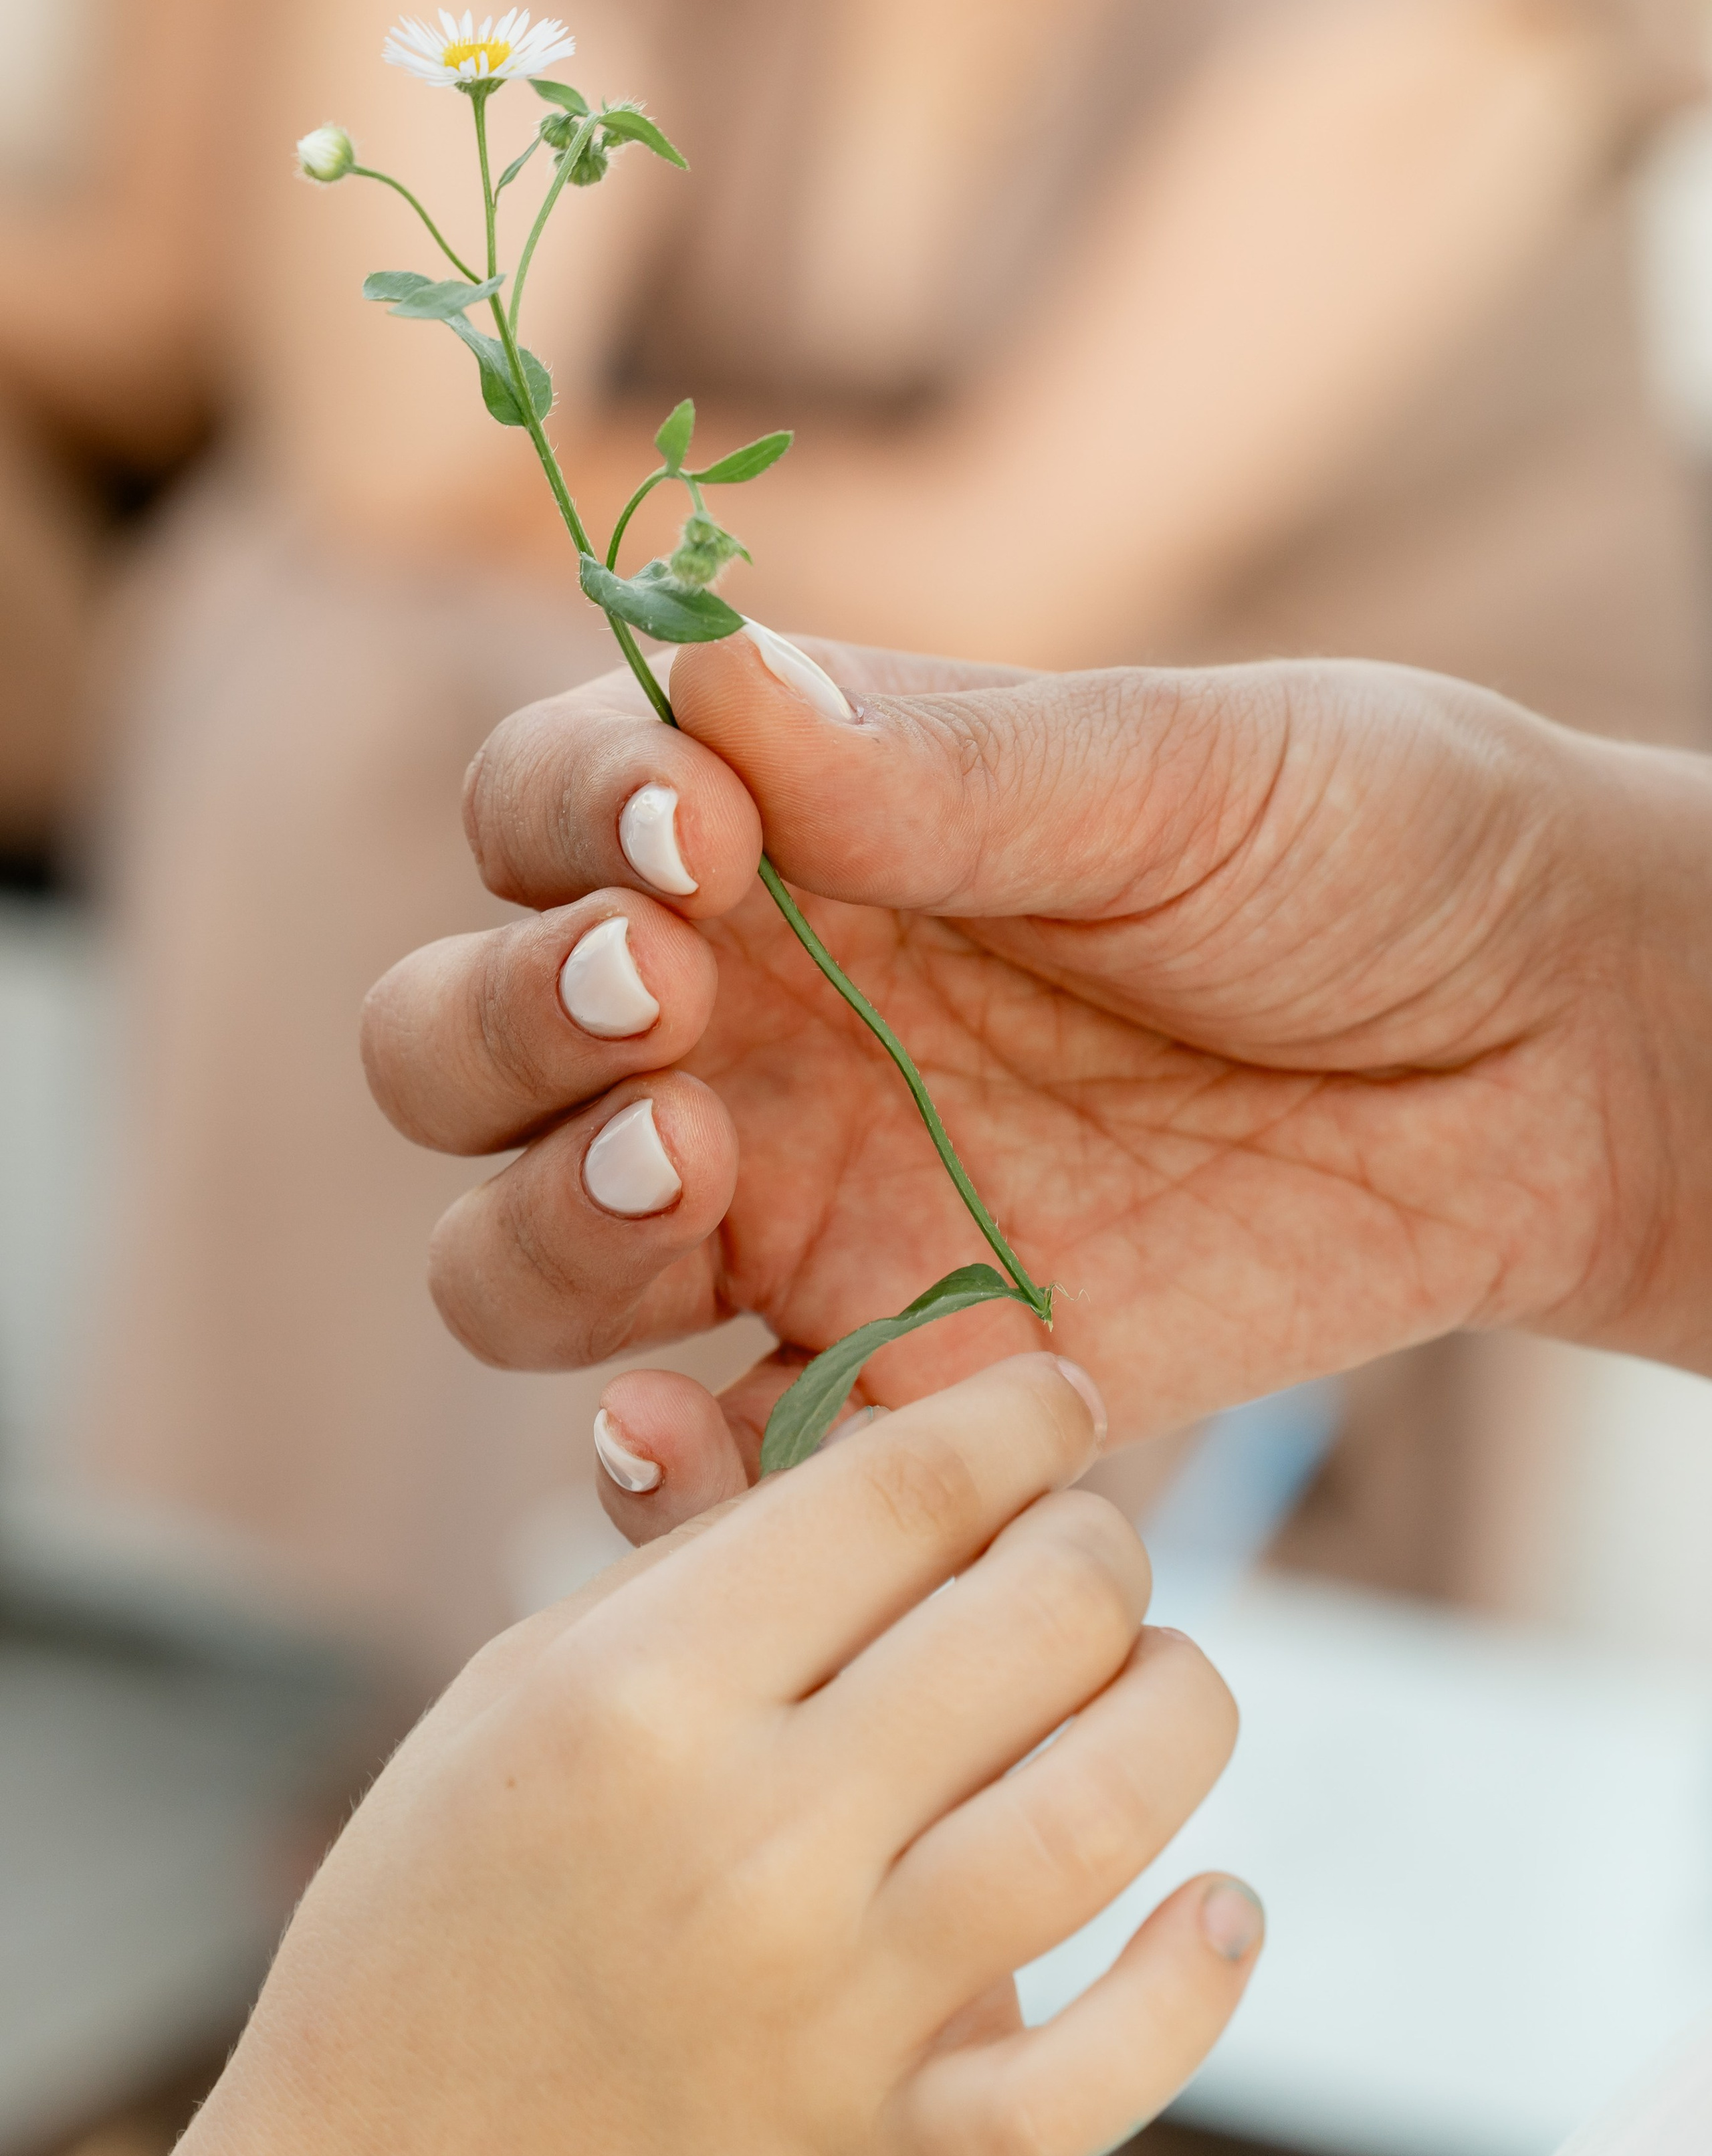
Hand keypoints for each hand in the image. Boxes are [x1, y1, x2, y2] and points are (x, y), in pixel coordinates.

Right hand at [61, 1359, 1257, 2155]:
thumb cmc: (445, 1906)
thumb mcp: (523, 1685)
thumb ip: (677, 1545)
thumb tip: (759, 1390)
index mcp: (640, 1696)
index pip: (901, 1490)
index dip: (1011, 1415)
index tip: (1049, 1400)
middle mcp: (750, 1841)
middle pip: (1037, 1618)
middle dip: (1096, 1546)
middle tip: (1077, 1548)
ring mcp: (826, 2012)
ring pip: (1105, 1808)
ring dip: (1174, 1708)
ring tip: (1149, 1681)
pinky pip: (1099, 2078)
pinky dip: (1191, 1984)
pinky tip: (1217, 1906)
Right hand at [363, 635, 1711, 1517]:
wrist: (1542, 1055)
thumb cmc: (1367, 851)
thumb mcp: (1182, 772)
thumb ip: (952, 765)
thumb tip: (710, 688)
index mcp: (789, 838)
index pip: (547, 811)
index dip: (557, 817)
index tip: (687, 827)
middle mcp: (752, 1024)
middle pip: (462, 1049)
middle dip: (504, 1031)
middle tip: (664, 1004)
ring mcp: (803, 1211)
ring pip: (528, 1254)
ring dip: (548, 1226)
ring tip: (699, 1174)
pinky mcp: (892, 1376)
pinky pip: (703, 1454)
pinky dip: (652, 1467)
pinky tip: (679, 1433)